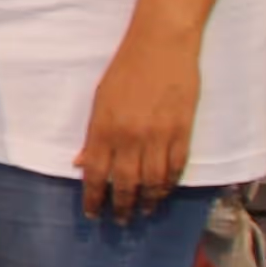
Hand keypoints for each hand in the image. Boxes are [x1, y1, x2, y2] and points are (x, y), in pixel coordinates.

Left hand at [77, 30, 203, 219]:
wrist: (162, 45)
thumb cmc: (126, 69)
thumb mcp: (100, 100)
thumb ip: (94, 136)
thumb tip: (82, 164)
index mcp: (104, 128)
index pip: (96, 174)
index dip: (94, 198)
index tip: (92, 214)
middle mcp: (130, 137)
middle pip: (126, 184)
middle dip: (121, 206)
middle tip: (120, 220)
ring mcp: (159, 136)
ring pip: (153, 181)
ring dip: (148, 201)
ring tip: (143, 211)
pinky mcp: (183, 132)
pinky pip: (176, 168)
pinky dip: (170, 184)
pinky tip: (164, 192)